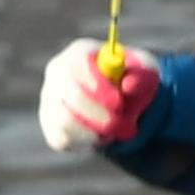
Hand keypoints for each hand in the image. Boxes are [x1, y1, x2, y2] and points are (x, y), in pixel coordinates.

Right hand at [38, 39, 159, 152]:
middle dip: (101, 115)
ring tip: (118, 128)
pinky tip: (101, 134)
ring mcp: (49, 99)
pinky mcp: (49, 124)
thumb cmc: (131, 80)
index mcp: (79, 53)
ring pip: (67, 121)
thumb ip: (141, 77)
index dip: (98, 85)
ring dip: (98, 131)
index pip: (79, 65)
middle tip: (127, 128)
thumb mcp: (145, 73)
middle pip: (71, 95)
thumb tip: (129, 85)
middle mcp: (57, 73)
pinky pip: (63, 139)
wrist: (119, 101)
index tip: (119, 103)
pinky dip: (87, 141)